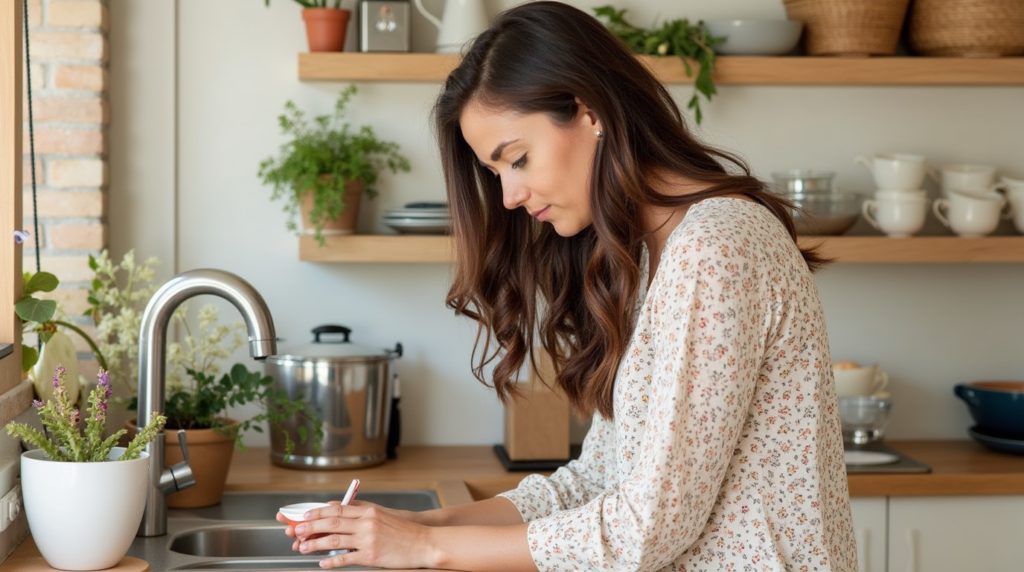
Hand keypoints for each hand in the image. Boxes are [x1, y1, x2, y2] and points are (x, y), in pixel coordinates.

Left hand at [282, 500, 434, 569]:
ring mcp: (368, 539)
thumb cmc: (403, 529)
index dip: (317, 513)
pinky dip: (332, 562)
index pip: (336, 510)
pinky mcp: (372, 555)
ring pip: (335, 541)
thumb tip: (336, 505)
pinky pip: (346, 558)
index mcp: (367, 511)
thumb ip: (358, 508)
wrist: (423, 542)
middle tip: (296, 531)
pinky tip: (322, 563)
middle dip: (310, 527)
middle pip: (332, 523)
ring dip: (316, 544)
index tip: (304, 516)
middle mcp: (366, 523)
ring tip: (303, 548)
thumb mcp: (381, 513)